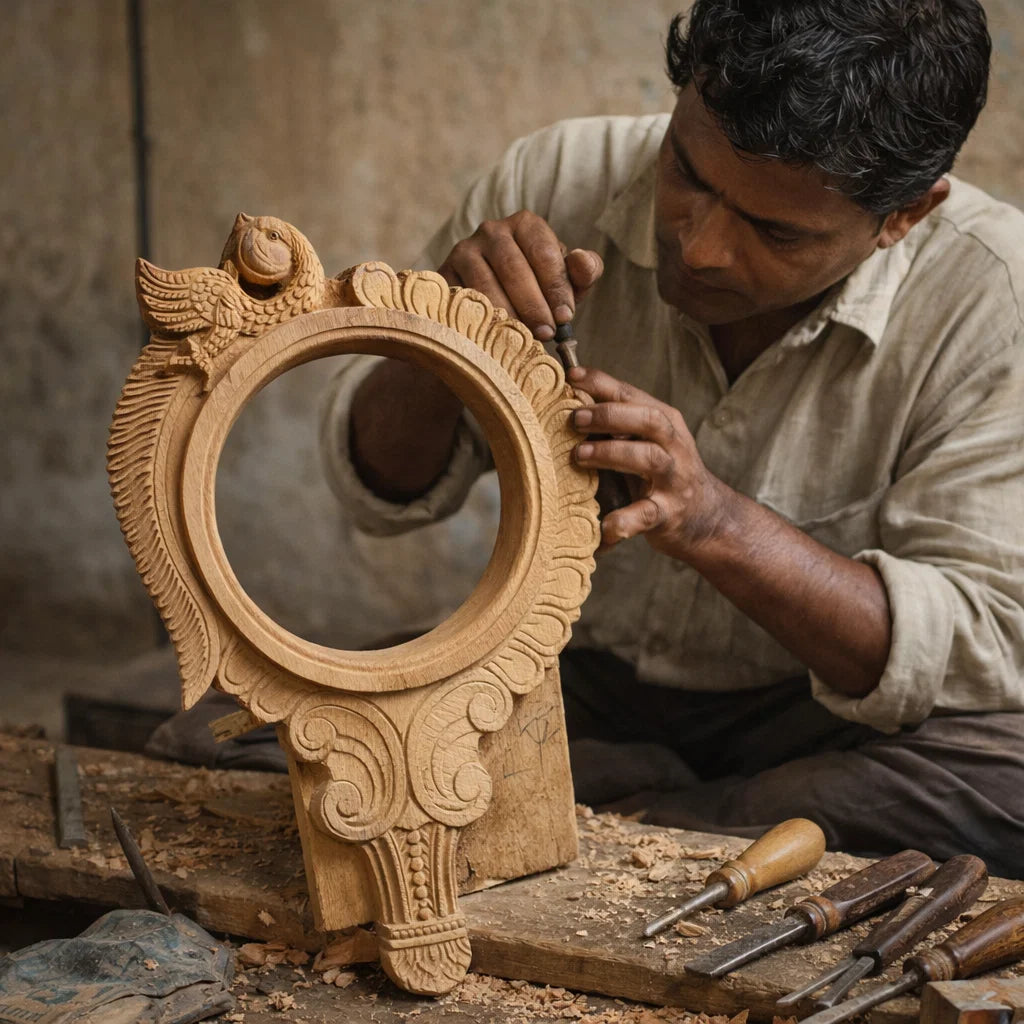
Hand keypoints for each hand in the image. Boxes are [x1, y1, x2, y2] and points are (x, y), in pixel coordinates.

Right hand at [438, 210, 602, 339]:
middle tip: (545, 334)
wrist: (491, 305)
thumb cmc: (537, 291)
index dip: (555, 287)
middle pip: (513, 267)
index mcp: (526, 225)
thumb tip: (583, 262)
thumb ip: (584, 273)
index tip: (564, 317)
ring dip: (506, 315)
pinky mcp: (443, 275)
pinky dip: (478, 319)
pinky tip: (493, 338)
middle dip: (532, 304)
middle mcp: (492, 230)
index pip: (544, 252)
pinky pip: (461, 298)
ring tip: (522, 339)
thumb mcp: (565, 283)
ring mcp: (463, 251)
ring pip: (485, 284)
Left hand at [568, 366, 729, 555]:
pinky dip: (626, 519)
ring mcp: (674, 478)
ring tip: (579, 456)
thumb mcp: (645, 439)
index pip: (631, 395)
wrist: (705, 514)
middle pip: (647, 419)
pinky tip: (605, 525)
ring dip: (611, 453)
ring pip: (648, 457)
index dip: (602, 383)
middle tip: (575, 419)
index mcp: (663, 421)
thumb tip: (569, 398)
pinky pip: (647, 513)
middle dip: (609, 415)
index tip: (571, 377)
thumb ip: (617, 422)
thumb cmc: (661, 470)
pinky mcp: (669, 513)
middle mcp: (673, 445)